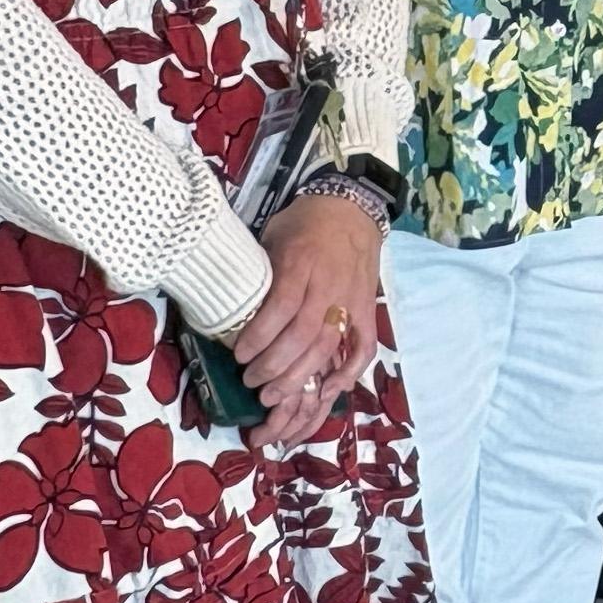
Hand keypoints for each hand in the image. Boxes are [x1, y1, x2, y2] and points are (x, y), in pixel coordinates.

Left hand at [231, 191, 385, 446]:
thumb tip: (234, 310)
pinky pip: (363, 347)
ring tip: (274, 394)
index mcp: (301, 263)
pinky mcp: (368, 309)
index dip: (259, 337)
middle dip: (274, 366)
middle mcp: (328, 285)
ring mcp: (351, 300)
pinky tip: (328, 391)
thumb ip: (261, 275)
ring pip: (328, 347)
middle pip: (303, 336)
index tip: (238, 355)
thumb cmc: (304, 223)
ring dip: (300, 377)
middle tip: (252, 382)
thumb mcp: (273, 237)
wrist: (352, 208)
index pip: (281, 308)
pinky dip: (348, 373)